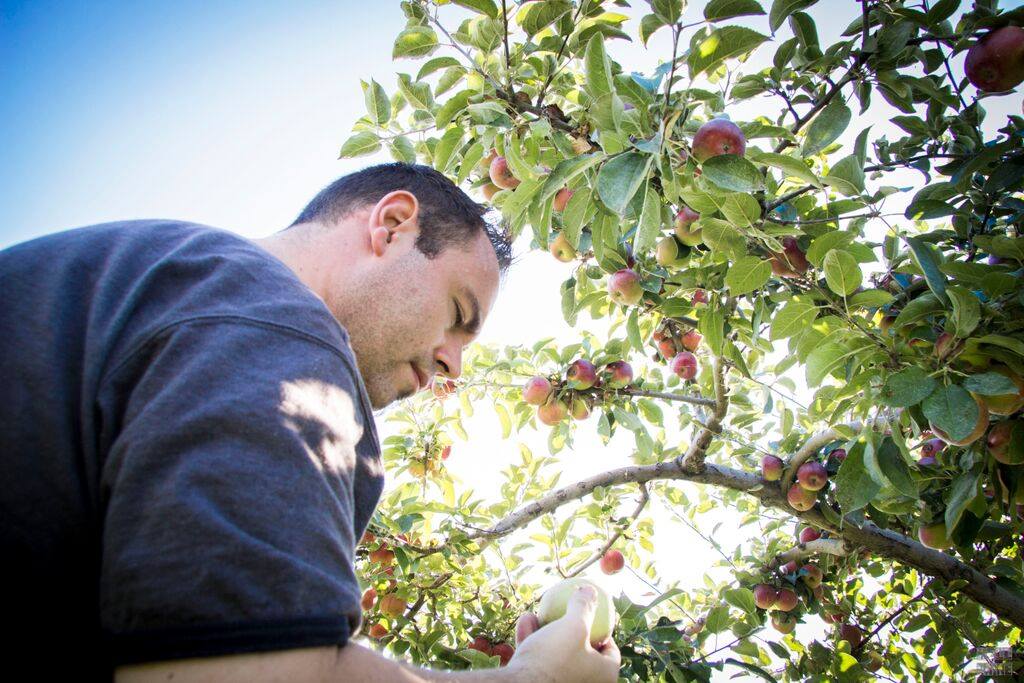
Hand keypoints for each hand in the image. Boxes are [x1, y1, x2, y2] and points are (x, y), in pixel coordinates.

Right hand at [504, 584, 620, 682]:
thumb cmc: (554, 659)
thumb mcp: (573, 626)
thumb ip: (584, 607)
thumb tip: (591, 591)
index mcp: (604, 675)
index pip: (611, 651)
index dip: (603, 629)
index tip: (590, 615)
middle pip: (581, 650)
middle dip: (567, 627)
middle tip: (562, 611)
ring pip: (557, 655)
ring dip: (545, 631)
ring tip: (537, 612)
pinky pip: (540, 662)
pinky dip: (533, 642)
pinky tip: (525, 621)